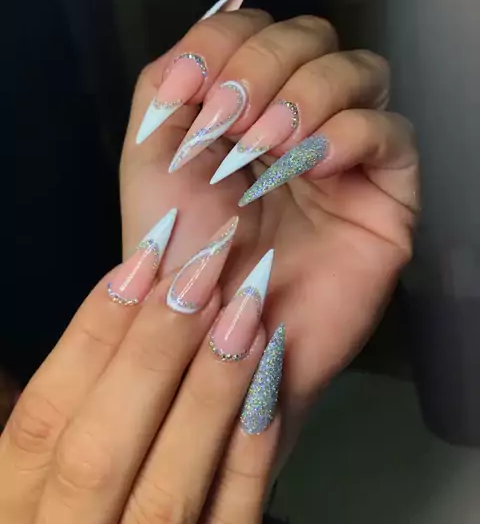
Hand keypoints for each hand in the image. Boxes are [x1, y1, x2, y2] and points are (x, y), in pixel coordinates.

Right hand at [0, 216, 281, 522]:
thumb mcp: (73, 431)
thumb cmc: (100, 451)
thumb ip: (90, 383)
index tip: (142, 262)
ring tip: (246, 315)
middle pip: (94, 455)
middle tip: (201, 277)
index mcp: (25, 498)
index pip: (43, 418)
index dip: (91, 333)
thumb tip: (128, 287)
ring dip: (208, 395)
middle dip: (151, 355)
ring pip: (165, 495)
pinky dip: (251, 455)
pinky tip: (268, 382)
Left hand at [121, 7, 418, 448]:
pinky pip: (391, 132)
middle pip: (311, 37)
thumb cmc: (178, 250)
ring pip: (360, 71)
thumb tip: (204, 44)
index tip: (195, 90)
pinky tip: (310, 164)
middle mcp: (297, 117)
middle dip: (265, 68)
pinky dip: (349, 133)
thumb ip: (164, 86)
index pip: (256, 28)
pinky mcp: (385, 192)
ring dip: (307, 95)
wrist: (217, 333)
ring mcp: (345, 152)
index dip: (228, 41)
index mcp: (244, 104)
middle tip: (234, 123)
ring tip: (268, 146)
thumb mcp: (149, 158)